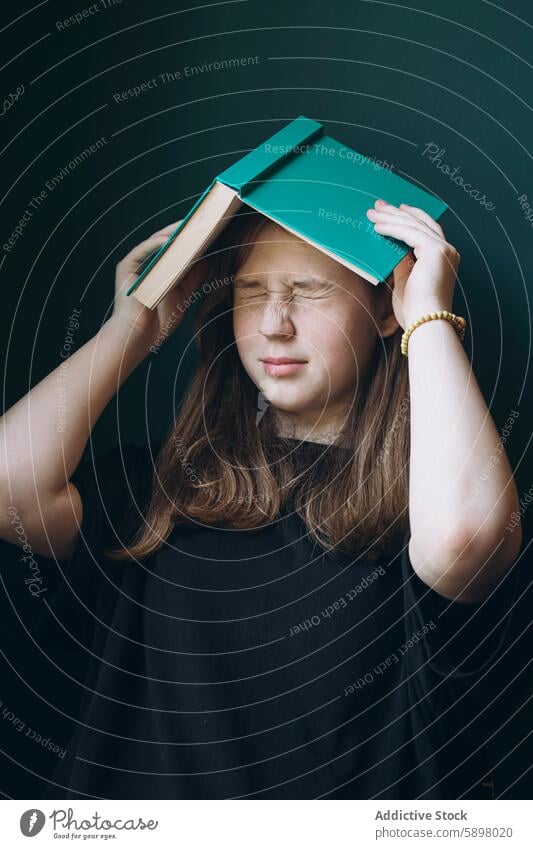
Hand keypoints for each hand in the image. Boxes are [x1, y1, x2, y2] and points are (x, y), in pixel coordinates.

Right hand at [111, 220, 210, 347]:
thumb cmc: (159, 320)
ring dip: (173, 233)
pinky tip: (171, 239)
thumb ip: (194, 276)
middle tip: (202, 220)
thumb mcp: (184, 294)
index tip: (208, 229)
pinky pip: (143, 250)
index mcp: (159, 269)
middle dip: (184, 231)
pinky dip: (156, 243)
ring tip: (190, 225)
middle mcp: (146, 263)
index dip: (190, 239)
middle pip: (167, 242)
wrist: (140, 336)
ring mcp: (136, 263)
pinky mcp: (126, 266)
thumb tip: (209, 257)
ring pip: (156, 242)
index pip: (176, 249)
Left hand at [366, 199, 460, 328]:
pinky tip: (378, 227)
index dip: (408, 219)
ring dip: (391, 218)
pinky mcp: (435, 251)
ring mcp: (444, 250)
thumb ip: (403, 262)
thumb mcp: (405, 281)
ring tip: (373, 213)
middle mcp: (448, 251)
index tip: (391, 211)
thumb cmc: (415, 311)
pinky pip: (410, 233)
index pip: (425, 231)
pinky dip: (392, 228)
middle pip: (420, 223)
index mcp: (443, 259)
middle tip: (378, 206)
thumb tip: (393, 248)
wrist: (425, 324)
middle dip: (397, 213)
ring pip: (414, 225)